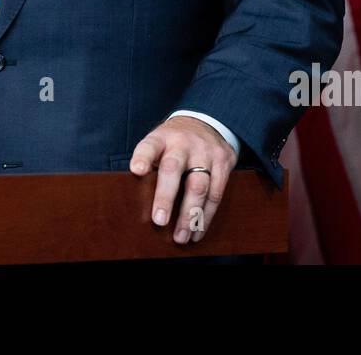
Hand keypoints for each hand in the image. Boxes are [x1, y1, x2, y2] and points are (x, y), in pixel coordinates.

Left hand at [129, 115, 237, 244]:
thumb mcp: (160, 143)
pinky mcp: (224, 161)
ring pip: (199, 186)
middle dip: (166, 197)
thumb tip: (138, 202)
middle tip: (159, 221)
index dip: (143, 158)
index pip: (149, 146)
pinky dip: (207, 215)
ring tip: (181, 236)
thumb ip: (150, 165)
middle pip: (174, 169)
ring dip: (189, 215)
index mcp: (162, 138)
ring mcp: (205, 151)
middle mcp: (183, 143)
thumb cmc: (175, 142)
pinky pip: (217, 193)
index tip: (136, 170)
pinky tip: (198, 231)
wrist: (208, 122)